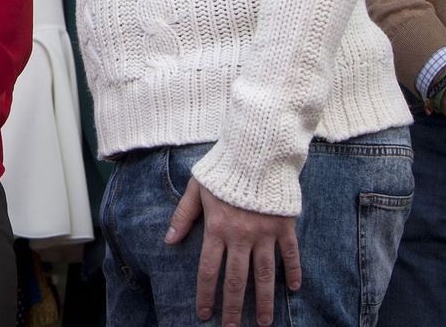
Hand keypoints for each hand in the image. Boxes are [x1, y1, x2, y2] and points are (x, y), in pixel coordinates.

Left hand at [167, 177, 301, 326]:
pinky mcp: (284, 227)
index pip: (209, 269)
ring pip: (264, 274)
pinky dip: (293, 272)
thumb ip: (183, 216)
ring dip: (263, 300)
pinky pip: (290, 255)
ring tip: (263, 322)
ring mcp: (265, 233)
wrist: (254, 152)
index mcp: (216, 228)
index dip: (205, 294)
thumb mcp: (195, 189)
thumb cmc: (221, 171)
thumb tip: (169, 240)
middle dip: (233, 307)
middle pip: (236, 279)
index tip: (204, 314)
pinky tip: (293, 289)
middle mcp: (241, 235)